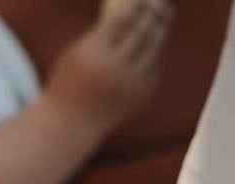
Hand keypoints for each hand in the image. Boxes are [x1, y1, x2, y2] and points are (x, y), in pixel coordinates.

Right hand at [47, 0, 171, 128]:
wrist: (74, 121)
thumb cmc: (71, 79)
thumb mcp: (80, 50)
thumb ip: (103, 32)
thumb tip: (127, 12)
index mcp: (98, 52)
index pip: (123, 19)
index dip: (136, 4)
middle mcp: (118, 68)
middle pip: (143, 33)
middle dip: (153, 14)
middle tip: (158, 2)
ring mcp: (132, 85)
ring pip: (154, 51)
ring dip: (161, 31)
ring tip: (164, 17)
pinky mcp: (141, 97)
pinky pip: (155, 69)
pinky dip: (158, 53)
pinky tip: (158, 42)